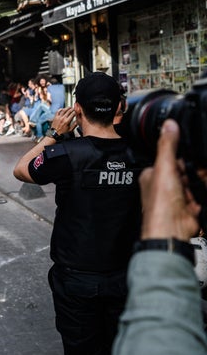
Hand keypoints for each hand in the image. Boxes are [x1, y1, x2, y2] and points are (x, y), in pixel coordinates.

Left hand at [50, 107, 77, 134]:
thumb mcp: (70, 130)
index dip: (76, 111)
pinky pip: (58, 111)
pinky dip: (60, 109)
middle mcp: (63, 118)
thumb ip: (74, 125)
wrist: (54, 134)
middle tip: (74, 108)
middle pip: (69, 111)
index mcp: (67, 121)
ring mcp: (58, 117)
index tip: (77, 111)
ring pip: (64, 110)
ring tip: (70, 107)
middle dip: (72, 109)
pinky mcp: (55, 117)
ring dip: (67, 108)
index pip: (73, 114)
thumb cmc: (62, 133)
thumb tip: (78, 121)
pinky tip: (63, 109)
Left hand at [140, 119, 200, 240]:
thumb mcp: (164, 168)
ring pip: (194, 182)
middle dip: (194, 169)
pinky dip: (203, 193)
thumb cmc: (161, 203)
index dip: (182, 155)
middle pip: (184, 170)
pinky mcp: (189, 206)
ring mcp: (176, 197)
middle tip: (198, 170)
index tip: (191, 151)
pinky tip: (200, 195)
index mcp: (152, 175)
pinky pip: (200, 195)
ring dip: (200, 181)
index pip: (169, 158)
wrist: (172, 229)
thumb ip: (168, 146)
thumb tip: (169, 124)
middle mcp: (163, 186)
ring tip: (195, 186)